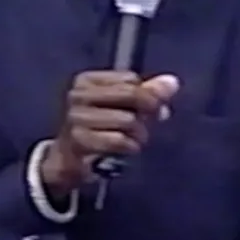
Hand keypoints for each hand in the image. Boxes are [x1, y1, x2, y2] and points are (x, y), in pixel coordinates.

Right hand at [40, 71, 178, 194]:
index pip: (130, 79)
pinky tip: (128, 149)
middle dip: (149, 109)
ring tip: (136, 139)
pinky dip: (130, 146)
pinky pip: (118, 140)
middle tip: (154, 122)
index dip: (148, 94)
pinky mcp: (79, 140)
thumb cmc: (98, 129)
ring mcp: (77, 118)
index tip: (152, 109)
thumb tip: (172, 82)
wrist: (68, 160)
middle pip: (130, 94)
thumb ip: (147, 93)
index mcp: (87, 80)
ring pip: (127, 119)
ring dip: (140, 133)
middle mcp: (78, 95)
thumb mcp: (121, 107)